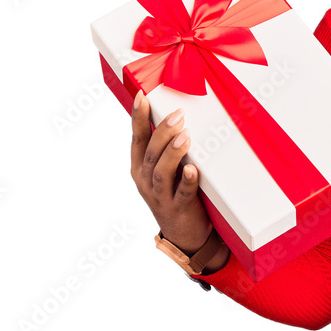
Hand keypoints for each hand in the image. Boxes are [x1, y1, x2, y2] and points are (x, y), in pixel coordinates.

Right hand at [130, 90, 212, 253]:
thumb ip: (168, 148)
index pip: (137, 139)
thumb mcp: (167, 170)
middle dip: (162, 132)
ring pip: (161, 172)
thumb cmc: (177, 192)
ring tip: (184, 136)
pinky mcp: (178, 209)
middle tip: (178, 114)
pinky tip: (193, 169)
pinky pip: (182, 193)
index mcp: (140, 167)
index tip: (142, 96)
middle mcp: (145, 181)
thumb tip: (178, 116)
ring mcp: (160, 196)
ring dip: (173, 153)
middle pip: (150, 153)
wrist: (184, 234)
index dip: (138, 117)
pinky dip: (187, 180)